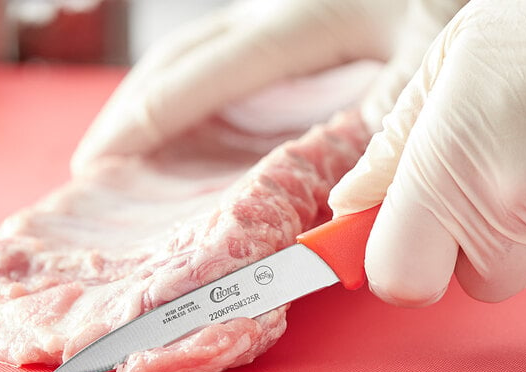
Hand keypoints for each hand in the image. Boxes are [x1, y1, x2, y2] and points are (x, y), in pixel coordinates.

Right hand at [71, 0, 423, 173]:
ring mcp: (279, 15)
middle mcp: (274, 12)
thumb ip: (386, 123)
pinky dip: (196, 99)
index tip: (100, 161)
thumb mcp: (430, 55)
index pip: (198, 76)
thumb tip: (344, 199)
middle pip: (177, 60)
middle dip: (130, 111)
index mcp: (300, 18)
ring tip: (128, 148)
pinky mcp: (291, 25)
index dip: (143, 122)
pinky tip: (193, 128)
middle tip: (95, 160)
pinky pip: (226, 65)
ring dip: (156, 104)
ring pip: (196, 59)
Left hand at [329, 0, 525, 305]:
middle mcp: (505, 205)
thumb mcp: (440, 71)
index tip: (390, 248)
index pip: (400, 281)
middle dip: (465, 250)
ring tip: (522, 163)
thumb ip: (389, 151)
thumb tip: (350, 203)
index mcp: (446, 169)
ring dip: (512, 233)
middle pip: (473, 282)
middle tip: (471, 191)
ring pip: (520, 265)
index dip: (394, 269)